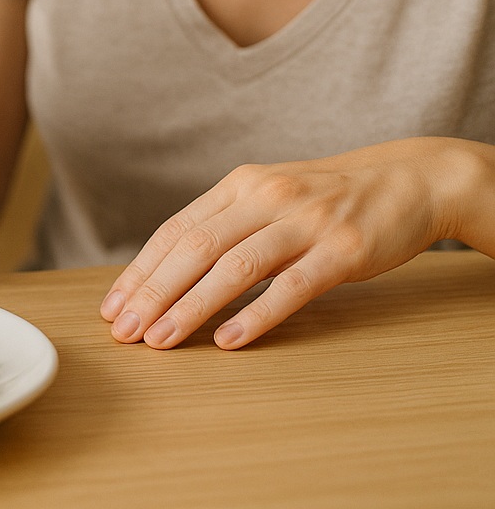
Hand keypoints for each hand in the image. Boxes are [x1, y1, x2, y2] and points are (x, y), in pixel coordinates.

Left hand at [99, 138, 481, 349]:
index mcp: (239, 186)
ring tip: (160, 340)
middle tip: (125, 333)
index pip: (175, 230)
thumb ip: (225, 224)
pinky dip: (256, 314)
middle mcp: (265, 198)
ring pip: (234, 267)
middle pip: (194, 249)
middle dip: (152, 293)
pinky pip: (292, 286)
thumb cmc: (327, 198)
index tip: (112, 306)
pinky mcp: (343, 250)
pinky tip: (229, 340)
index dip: (140, 270)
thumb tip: (167, 270)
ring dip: (191, 307)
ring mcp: (305, 222)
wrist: (409, 180)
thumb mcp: (269, 196)